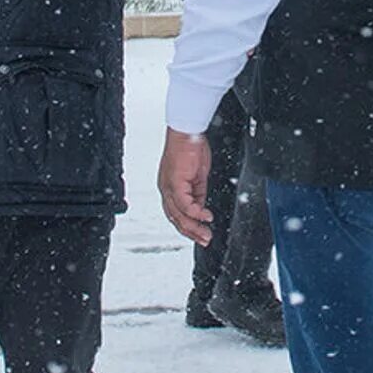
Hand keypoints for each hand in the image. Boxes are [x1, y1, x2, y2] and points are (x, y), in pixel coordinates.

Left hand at [158, 128, 213, 244]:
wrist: (187, 131)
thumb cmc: (191, 147)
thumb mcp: (198, 176)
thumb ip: (198, 193)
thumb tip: (201, 209)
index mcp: (170, 188)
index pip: (176, 213)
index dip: (188, 226)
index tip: (200, 234)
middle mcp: (166, 190)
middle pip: (175, 219)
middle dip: (191, 232)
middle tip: (205, 240)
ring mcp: (168, 187)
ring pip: (178, 215)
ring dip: (194, 227)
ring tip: (206, 234)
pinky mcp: (174, 182)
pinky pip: (185, 204)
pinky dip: (196, 213)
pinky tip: (206, 217)